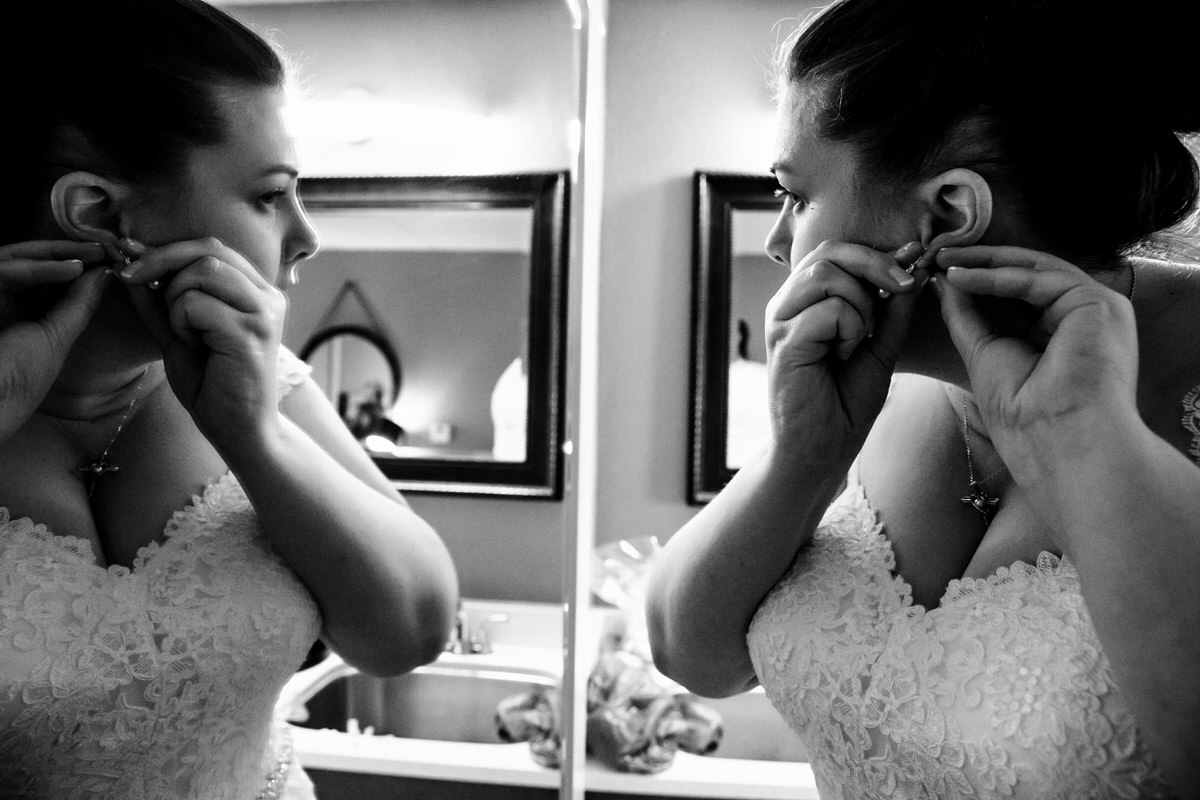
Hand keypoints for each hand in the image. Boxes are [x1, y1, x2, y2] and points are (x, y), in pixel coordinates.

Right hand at [0, 240, 109, 441]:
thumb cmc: (20, 382)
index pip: (44, 277)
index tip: (108, 258)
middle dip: (68, 253)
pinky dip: (39, 268)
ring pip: (15, 258)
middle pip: (29, 262)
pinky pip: (4, 271)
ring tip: (95, 254)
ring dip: (57, 254)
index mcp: (13, 310)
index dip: (74, 265)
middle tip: (104, 247)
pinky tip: (72, 269)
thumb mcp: (56, 337)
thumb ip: (78, 303)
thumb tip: (104, 274)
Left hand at [118, 238, 287, 449]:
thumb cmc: (213, 385)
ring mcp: (263, 313)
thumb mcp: (179, 334)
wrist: (240, 431)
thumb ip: (159, 302)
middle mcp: (268, 296)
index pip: (213, 247)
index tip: (132, 264)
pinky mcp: (250, 333)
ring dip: (176, 299)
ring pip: (202, 271)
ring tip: (185, 332)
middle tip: (137, 284)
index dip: (169, 250)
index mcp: (257, 292)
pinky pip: (196, 304)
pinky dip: (182, 323)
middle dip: (162, 264)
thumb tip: (129, 264)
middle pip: (208, 250)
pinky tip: (195, 347)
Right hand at [764, 240, 927, 461]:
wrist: (822, 450)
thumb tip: (915, 264)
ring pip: (828, 275)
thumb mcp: (880, 345)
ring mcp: (780, 321)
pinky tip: (841, 357)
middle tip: (903, 289)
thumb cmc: (845, 401)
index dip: (877, 253)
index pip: (836, 250)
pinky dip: (850, 331)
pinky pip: (829, 310)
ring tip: (857, 341)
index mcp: (805, 299)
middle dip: (876, 266)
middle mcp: (786, 304)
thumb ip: (893, 308)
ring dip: (860, 305)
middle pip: (829, 252)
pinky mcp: (783, 342)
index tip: (915, 265)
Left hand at [934, 245, 1138, 479]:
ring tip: (942, 260)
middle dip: (980, 263)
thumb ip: (968, 317)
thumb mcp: (985, 355)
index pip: (1020, 294)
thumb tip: (945, 281)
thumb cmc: (1027, 420)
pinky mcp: (1098, 304)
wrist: (1059, 446)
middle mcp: (1086, 318)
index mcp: (1065, 334)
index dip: (980, 280)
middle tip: (937, 255)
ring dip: (984, 263)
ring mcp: (1096, 309)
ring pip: (1034, 270)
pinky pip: (1039, 279)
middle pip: (1028, 275)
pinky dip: (997, 276)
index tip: (939, 273)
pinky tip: (960, 277)